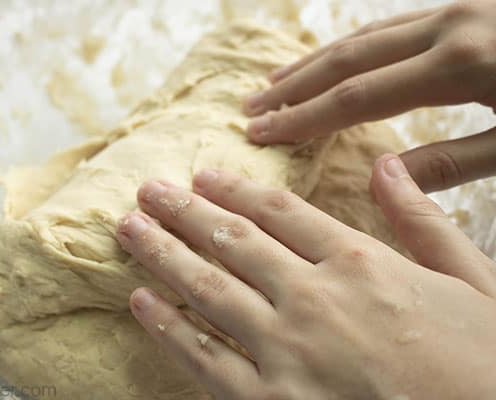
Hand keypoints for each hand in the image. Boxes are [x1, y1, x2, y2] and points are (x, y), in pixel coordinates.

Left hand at [116, 156, 495, 399]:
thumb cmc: (480, 362)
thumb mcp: (471, 279)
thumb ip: (421, 219)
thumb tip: (389, 165)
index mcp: (359, 263)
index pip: (279, 213)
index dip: (234, 190)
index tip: (203, 176)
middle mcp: (312, 298)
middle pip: (231, 241)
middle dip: (182, 211)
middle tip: (147, 190)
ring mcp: (285, 352)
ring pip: (207, 288)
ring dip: (161, 253)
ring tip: (129, 228)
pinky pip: (204, 358)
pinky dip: (168, 327)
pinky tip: (141, 301)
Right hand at [243, 1, 495, 192]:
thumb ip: (455, 161)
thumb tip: (383, 174)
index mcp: (461, 65)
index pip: (358, 96)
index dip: (303, 117)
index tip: (260, 134)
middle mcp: (447, 28)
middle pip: (349, 58)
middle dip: (293, 86)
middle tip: (250, 108)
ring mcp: (454, 11)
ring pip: (365, 36)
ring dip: (315, 61)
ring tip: (275, 82)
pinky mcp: (463, 8)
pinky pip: (391, 26)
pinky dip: (352, 45)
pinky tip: (333, 58)